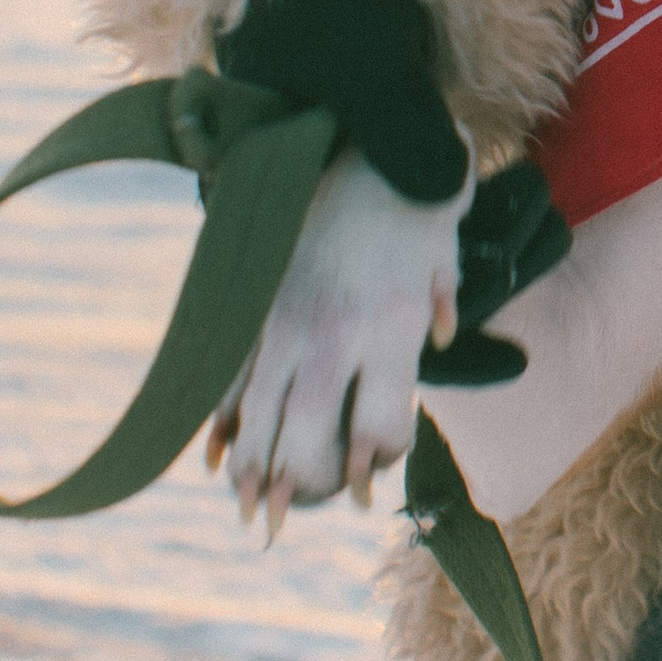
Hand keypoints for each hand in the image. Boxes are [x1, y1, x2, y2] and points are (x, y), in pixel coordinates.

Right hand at [208, 142, 471, 534]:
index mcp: (390, 330)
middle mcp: (335, 335)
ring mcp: (287, 321)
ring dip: (253, 471)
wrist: (357, 136)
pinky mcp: (258, 305)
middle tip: (287, 524)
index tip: (367, 481)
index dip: (372, 464)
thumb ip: (441, 304)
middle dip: (299, 490)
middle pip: (310, 437)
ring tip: (250, 513)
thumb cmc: (414, 199)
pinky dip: (224, 420)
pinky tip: (215, 458)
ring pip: (263, 414)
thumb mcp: (446, 254)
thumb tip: (444, 340)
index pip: (377, 428)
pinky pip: (234, 374)